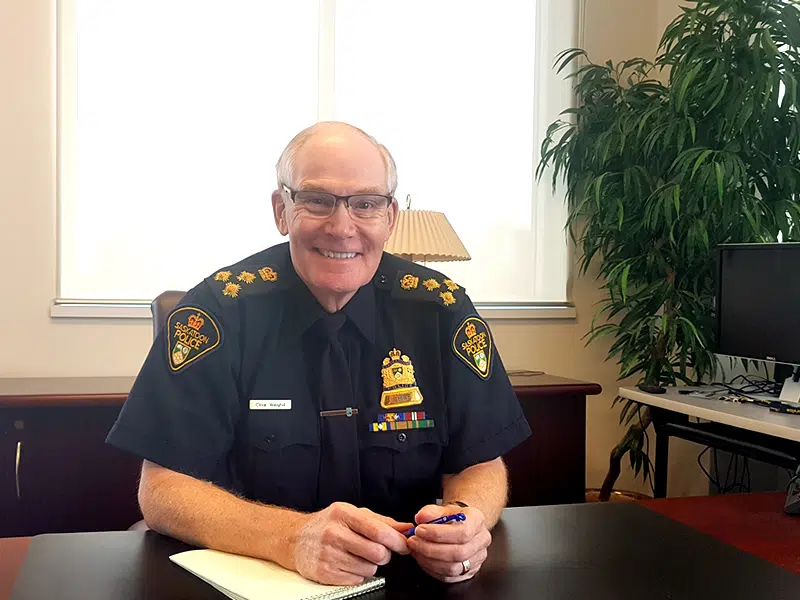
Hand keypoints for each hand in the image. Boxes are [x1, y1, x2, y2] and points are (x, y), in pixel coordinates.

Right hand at [293, 502, 412, 584]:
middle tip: (379, 551)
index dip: (397, 540)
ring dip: (370, 565)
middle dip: (384, 555)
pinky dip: (358, 574)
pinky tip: (347, 563)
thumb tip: (406, 528)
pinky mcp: (325, 573)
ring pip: (369, 569)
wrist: (296, 539)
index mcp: (343, 514)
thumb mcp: (353, 514)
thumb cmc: (328, 524)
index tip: (404, 545)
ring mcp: (328, 554)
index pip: (378, 530)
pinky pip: (357, 580)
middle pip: (377, 553)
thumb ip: (382, 522)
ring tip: (357, 555)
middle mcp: (334, 533)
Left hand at [407, 504, 490, 582]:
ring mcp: (477, 558)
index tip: (419, 530)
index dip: (438, 534)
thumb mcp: (442, 508)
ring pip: (453, 568)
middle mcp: (481, 540)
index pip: (462, 532)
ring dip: (429, 561)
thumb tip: (421, 518)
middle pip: (458, 553)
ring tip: (416, 550)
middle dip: (430, 549)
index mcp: (477, 520)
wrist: (462, 524)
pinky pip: (449, 577)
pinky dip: (432, 570)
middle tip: (414, 541)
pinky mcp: (469, 572)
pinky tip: (423, 559)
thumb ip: (431, 511)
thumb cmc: (453, 517)